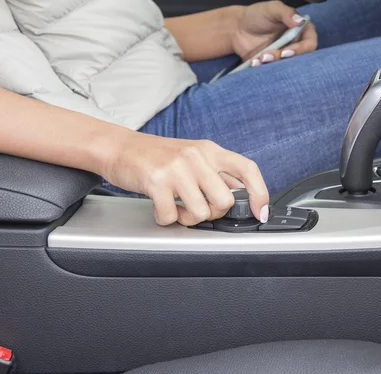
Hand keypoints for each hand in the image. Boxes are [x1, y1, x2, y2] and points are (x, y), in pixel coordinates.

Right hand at [102, 133, 269, 226]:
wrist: (120, 148)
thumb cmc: (157, 156)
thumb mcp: (192, 156)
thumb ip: (216, 173)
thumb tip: (243, 195)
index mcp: (210, 150)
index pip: (247, 169)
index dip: (260, 193)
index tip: (260, 211)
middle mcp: (196, 156)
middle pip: (225, 200)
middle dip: (213, 214)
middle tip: (197, 209)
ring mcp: (176, 168)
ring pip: (201, 212)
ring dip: (187, 218)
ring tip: (176, 207)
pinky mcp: (156, 181)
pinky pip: (171, 216)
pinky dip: (165, 218)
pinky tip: (159, 206)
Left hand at [232, 1, 317, 64]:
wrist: (237, 28)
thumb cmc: (257, 15)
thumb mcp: (271, 8)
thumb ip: (286, 13)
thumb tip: (301, 21)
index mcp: (300, 30)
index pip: (310, 44)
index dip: (301, 50)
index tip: (286, 52)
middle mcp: (295, 45)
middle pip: (299, 59)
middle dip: (283, 59)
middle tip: (267, 56)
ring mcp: (283, 57)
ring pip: (285, 67)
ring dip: (273, 64)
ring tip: (260, 58)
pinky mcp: (272, 65)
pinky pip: (272, 72)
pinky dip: (263, 68)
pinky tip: (254, 62)